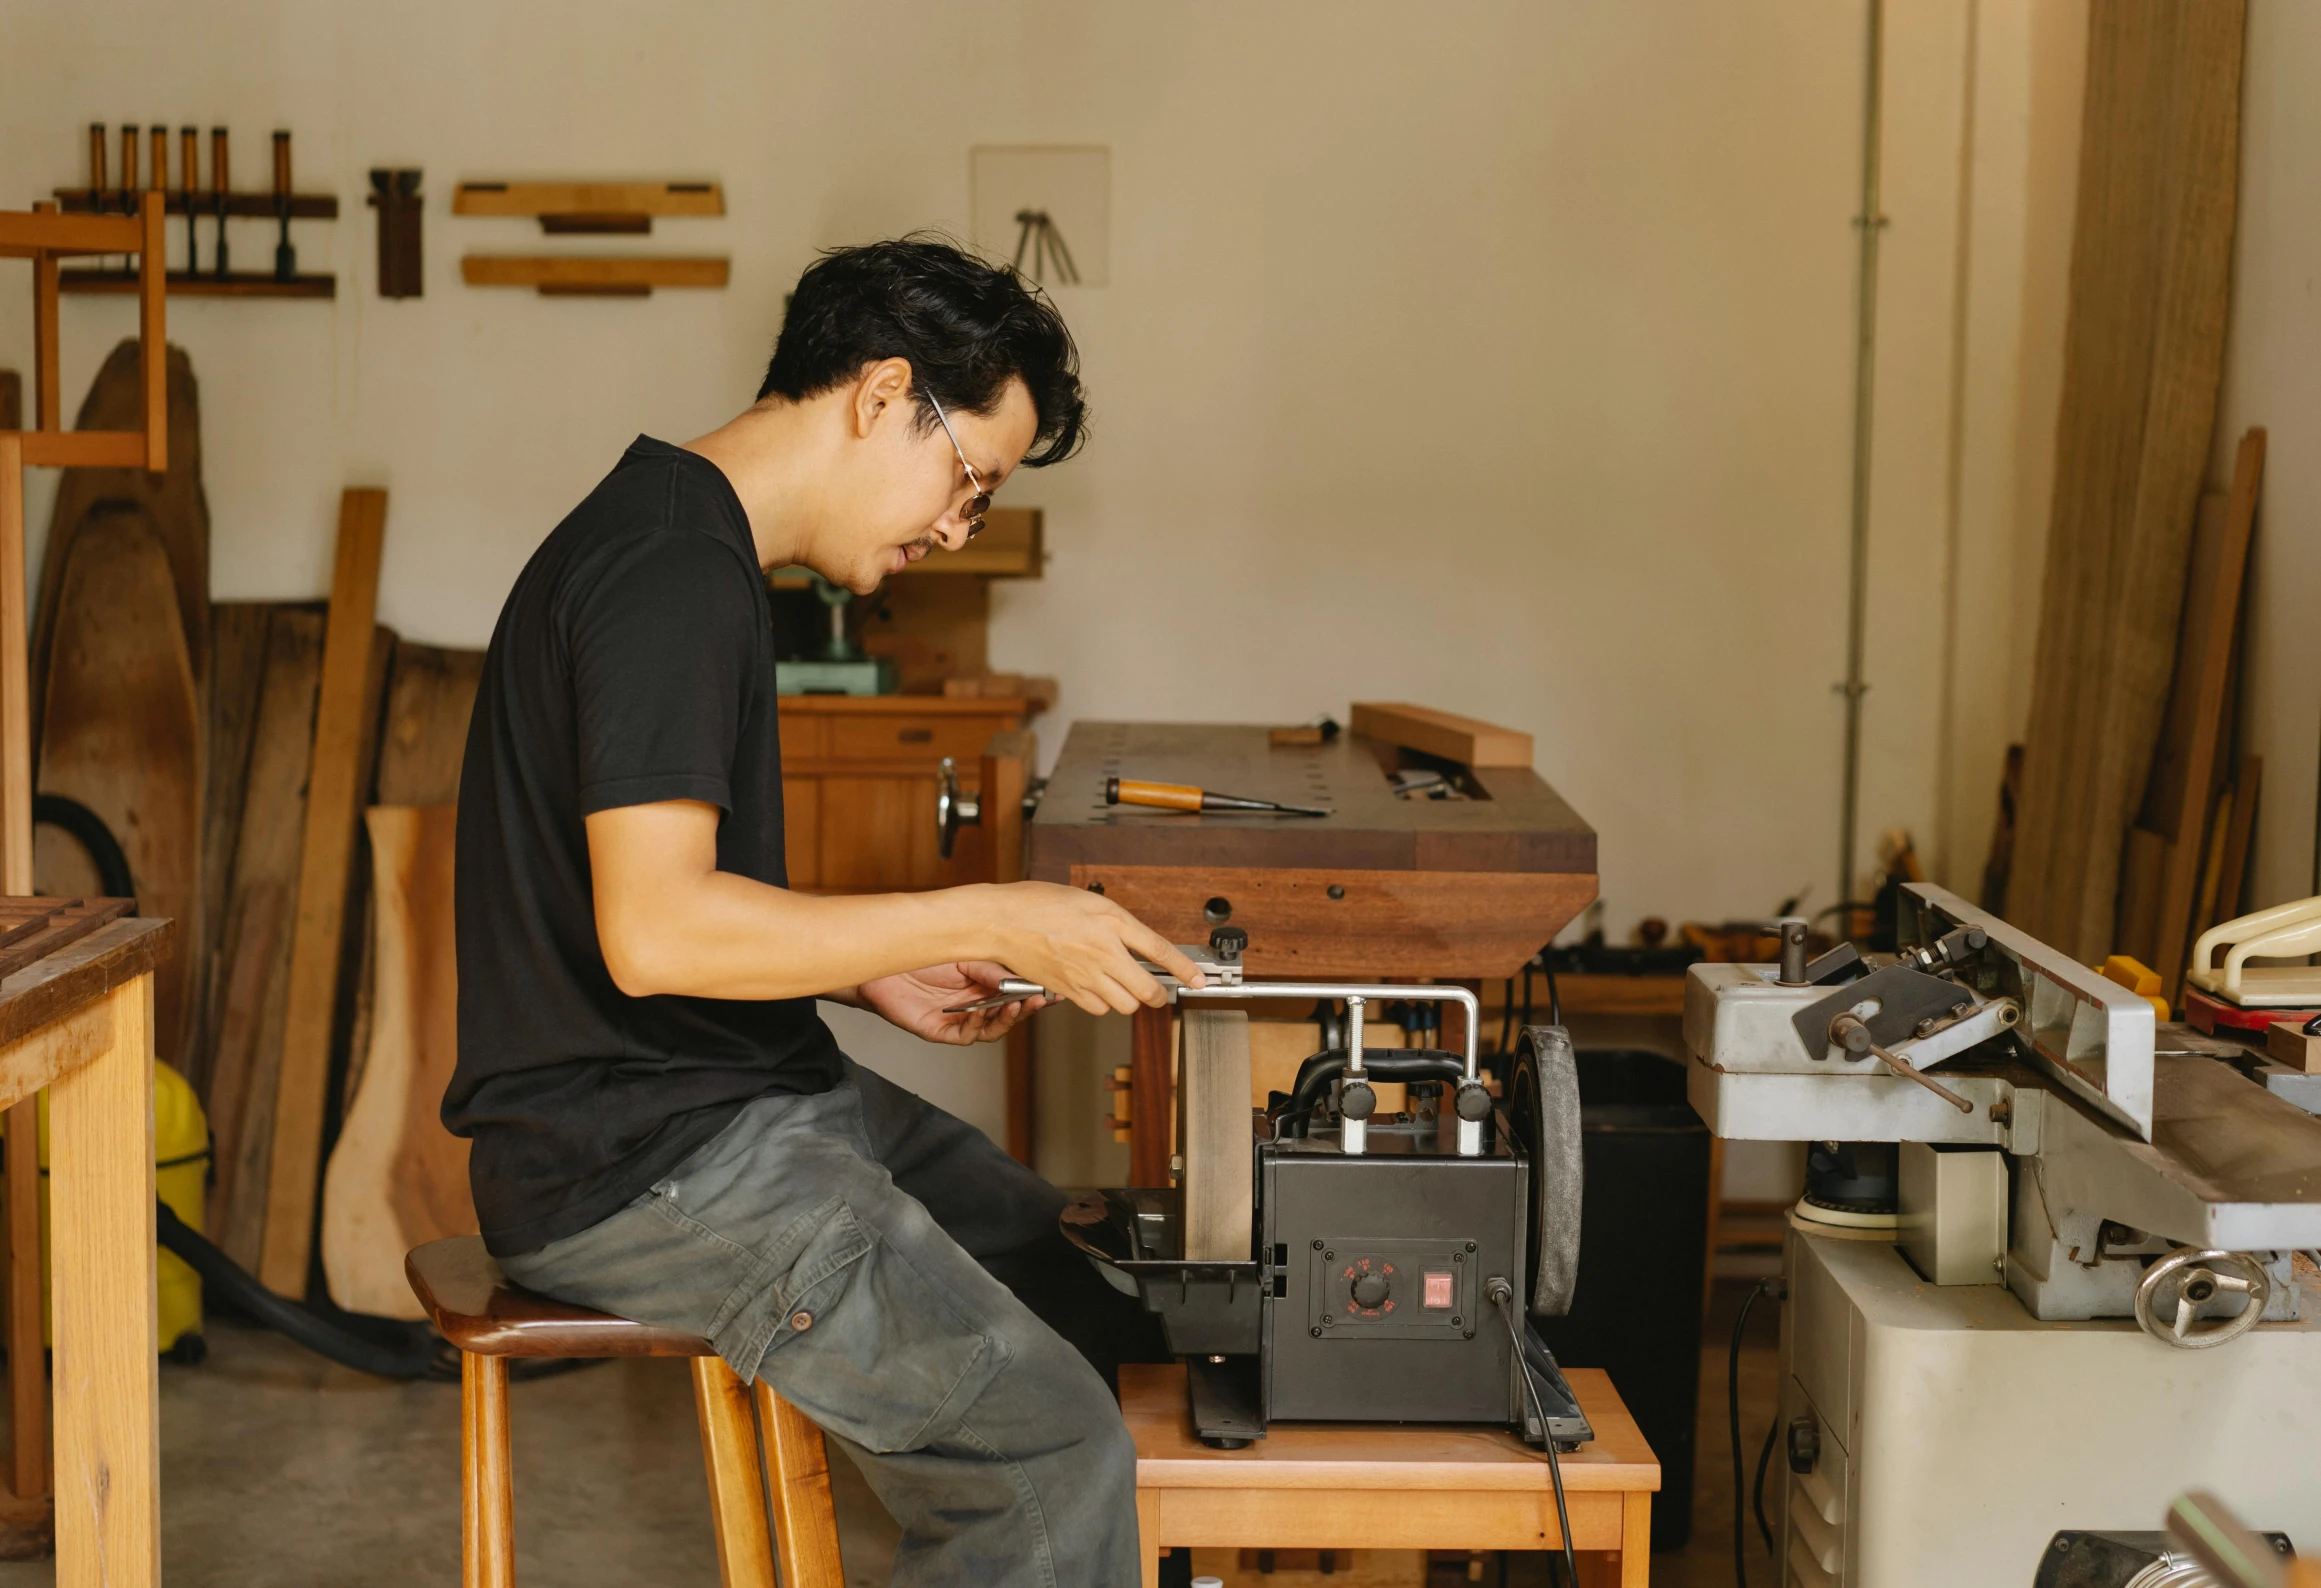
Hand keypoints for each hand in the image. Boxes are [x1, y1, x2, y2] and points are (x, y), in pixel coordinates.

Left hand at [857, 961, 1050, 1045]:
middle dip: (1028, 1008)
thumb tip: (1022, 978)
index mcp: (986, 983)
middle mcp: (977, 1002)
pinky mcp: (940, 1031)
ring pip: (993, 1029)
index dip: (1038, 993)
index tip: (1055, 990)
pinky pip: (966, 1035)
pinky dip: (976, 1025)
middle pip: (1011, 1013)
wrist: (880, 964)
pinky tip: (980, 1012)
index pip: (1019, 992)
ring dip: (1008, 1019)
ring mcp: (960, 1019)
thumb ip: (991, 969)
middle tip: (1041, 999)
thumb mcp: (964, 955)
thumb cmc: (919, 956)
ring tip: (1017, 1006)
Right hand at [982, 882, 1206, 1015]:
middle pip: (1147, 990)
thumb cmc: (1038, 903)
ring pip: (1124, 1004)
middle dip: (1156, 993)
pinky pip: (1098, 1009)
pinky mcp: (1067, 990)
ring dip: (1128, 998)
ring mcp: (1085, 974)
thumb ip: (1117, 923)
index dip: (1184, 969)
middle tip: (1156, 989)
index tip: (1197, 980)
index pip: (1160, 950)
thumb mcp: (1088, 901)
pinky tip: (1096, 987)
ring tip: (1120, 984)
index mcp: (1111, 922)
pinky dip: (1102, 1003)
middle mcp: (1102, 950)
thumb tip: (1138, 943)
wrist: (1001, 921)